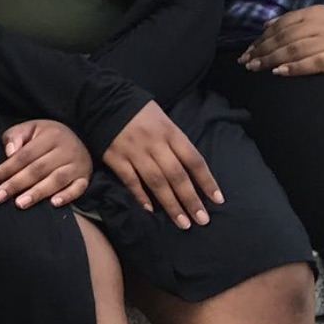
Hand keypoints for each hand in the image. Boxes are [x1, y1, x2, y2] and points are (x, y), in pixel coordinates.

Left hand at [0, 119, 91, 209]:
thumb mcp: (30, 129)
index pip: (24, 155)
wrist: (80, 139)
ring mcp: (77, 164)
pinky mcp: (85, 178)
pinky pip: (78, 188)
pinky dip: (67, 196)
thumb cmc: (47, 137)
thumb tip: (9, 152)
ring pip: (56, 180)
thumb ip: (15, 137)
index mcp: (50, 136)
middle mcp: (66, 149)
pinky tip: (54, 204)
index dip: (5, 169)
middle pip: (38, 169)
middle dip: (16, 184)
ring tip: (20, 204)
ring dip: (38, 193)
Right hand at [101, 101, 222, 229]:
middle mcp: (155, 143)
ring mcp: (134, 152)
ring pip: (156, 182)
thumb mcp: (165, 121)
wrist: (105, 100)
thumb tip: (192, 171)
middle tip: (202, 220)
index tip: (217, 200)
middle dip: (191, 199)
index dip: (207, 181)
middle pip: (177, 175)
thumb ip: (176, 144)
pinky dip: (141, 196)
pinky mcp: (115, 158)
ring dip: (171, 204)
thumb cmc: (141, 113)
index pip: (194, 160)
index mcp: (171, 132)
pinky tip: (151, 210)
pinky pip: (131, 180)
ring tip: (183, 222)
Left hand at [238, 6, 323, 77]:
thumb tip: (267, 25)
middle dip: (261, 50)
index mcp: (314, 13)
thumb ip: (297, 21)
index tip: (247, 51)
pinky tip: (280, 72)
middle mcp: (320, 25)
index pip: (281, 26)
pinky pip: (314, 62)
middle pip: (284, 38)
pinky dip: (295, 66)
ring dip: (272, 59)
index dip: (262, 39)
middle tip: (245, 62)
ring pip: (294, 49)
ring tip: (256, 68)